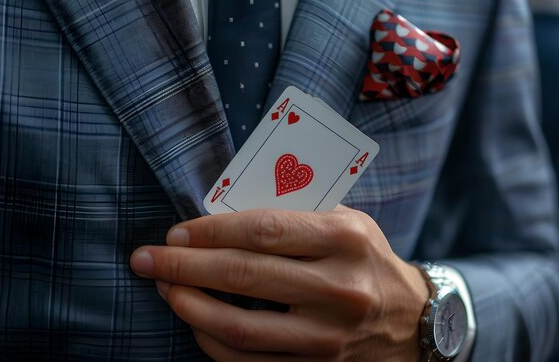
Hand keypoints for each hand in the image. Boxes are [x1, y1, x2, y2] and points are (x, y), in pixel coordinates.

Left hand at [130, 206, 429, 360]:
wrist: (413, 322)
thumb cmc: (368, 259)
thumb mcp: (347, 222)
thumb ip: (294, 216)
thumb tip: (223, 217)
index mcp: (345, 239)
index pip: (262, 230)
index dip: (210, 231)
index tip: (176, 232)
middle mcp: (339, 289)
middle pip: (243, 276)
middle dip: (183, 266)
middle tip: (146, 259)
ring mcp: (328, 337)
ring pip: (240, 327)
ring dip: (189, 307)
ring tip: (164, 289)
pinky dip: (212, 343)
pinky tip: (195, 322)